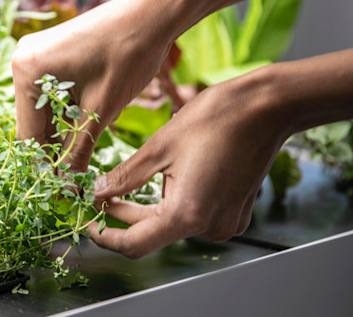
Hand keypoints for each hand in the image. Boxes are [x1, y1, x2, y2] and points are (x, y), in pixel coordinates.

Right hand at [12, 0, 178, 171]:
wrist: (154, 13)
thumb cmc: (129, 55)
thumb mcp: (101, 111)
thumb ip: (77, 149)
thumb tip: (66, 185)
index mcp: (27, 72)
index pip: (28, 134)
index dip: (46, 166)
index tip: (61, 191)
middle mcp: (21, 60)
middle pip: (31, 122)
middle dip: (52, 149)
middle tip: (72, 181)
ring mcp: (33, 54)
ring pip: (41, 109)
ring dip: (59, 132)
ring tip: (79, 159)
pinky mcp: (49, 52)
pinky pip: (49, 92)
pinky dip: (64, 112)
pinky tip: (82, 128)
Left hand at [89, 71, 287, 257]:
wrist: (265, 108)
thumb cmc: (214, 120)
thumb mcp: (158, 147)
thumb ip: (123, 177)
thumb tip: (96, 192)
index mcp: (187, 214)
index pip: (134, 244)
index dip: (105, 236)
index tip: (87, 222)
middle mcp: (209, 227)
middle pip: (151, 232)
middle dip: (122, 215)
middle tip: (98, 194)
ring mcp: (225, 222)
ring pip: (170, 223)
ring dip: (147, 206)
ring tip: (128, 181)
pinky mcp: (234, 213)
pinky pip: (192, 215)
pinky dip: (173, 202)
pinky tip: (165, 177)